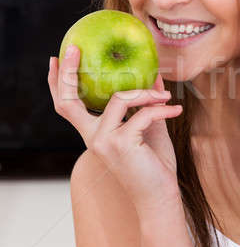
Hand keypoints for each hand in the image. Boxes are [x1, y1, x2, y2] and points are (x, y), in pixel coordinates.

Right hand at [48, 45, 182, 214]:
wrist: (160, 197)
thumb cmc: (154, 166)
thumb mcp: (149, 129)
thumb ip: (146, 105)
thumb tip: (154, 76)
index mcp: (94, 133)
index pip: (68, 106)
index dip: (58, 82)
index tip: (55, 58)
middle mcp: (92, 137)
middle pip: (68, 101)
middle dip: (67, 72)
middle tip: (73, 49)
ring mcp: (104, 141)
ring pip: (120, 99)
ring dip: (146, 93)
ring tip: (166, 96)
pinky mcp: (121, 144)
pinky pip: (143, 114)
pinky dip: (162, 110)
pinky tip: (177, 110)